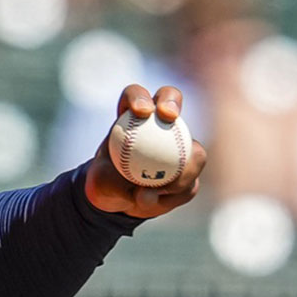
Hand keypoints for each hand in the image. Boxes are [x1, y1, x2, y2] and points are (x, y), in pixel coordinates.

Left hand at [84, 84, 206, 218]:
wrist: (117, 200)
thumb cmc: (106, 184)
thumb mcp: (102, 185)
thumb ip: (118, 186)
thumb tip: (146, 193)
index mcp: (131, 118)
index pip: (135, 96)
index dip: (140, 97)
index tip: (142, 112)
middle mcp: (158, 123)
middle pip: (170, 99)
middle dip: (171, 100)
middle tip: (169, 116)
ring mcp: (179, 143)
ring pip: (194, 148)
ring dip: (183, 170)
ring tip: (160, 190)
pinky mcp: (190, 167)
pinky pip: (192, 179)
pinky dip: (178, 192)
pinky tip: (162, 200)